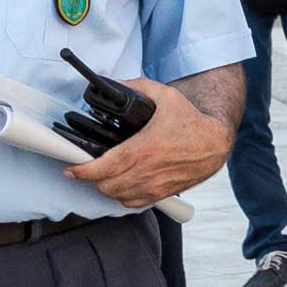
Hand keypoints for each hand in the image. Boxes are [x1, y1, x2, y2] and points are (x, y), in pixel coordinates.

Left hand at [65, 77, 229, 209]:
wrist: (216, 143)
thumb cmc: (192, 121)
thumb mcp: (165, 96)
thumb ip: (137, 87)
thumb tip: (114, 84)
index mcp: (144, 149)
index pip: (104, 167)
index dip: (82, 170)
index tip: (70, 168)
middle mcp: (148, 171)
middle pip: (106, 185)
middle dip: (92, 177)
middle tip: (87, 167)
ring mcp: (155, 185)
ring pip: (118, 196)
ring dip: (106, 187)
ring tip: (103, 175)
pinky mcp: (163, 193)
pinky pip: (133, 203)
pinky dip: (122, 196)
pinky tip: (122, 184)